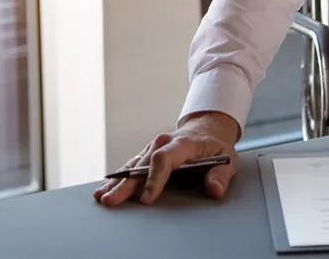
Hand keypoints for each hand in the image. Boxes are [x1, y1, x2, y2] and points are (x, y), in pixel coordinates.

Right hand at [93, 111, 239, 206]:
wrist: (206, 128)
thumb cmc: (216, 146)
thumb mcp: (227, 159)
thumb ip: (221, 175)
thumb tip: (214, 189)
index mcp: (183, 143)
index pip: (164, 159)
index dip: (154, 179)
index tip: (146, 199)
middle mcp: (163, 142)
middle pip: (142, 164)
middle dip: (126, 184)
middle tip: (112, 200)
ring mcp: (153, 147)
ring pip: (132, 165)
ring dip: (116, 181)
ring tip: (101, 195)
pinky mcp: (147, 154)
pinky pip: (130, 165)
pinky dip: (118, 177)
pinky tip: (105, 188)